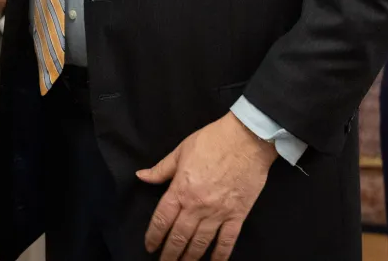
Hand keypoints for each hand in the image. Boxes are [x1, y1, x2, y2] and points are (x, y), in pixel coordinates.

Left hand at [136, 112, 276, 260]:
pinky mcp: (237, 215)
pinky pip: (227, 241)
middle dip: (169, 254)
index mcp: (181, 189)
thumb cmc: (213, 140)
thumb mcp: (181, 150)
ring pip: (200, 243)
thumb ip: (161, 169)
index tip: (150, 246)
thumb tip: (141, 176)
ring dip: (190, 258)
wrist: (246, 139)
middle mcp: (197, 206)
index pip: (162, 220)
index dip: (154, 236)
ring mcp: (218, 213)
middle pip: (179, 237)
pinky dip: (220, 256)